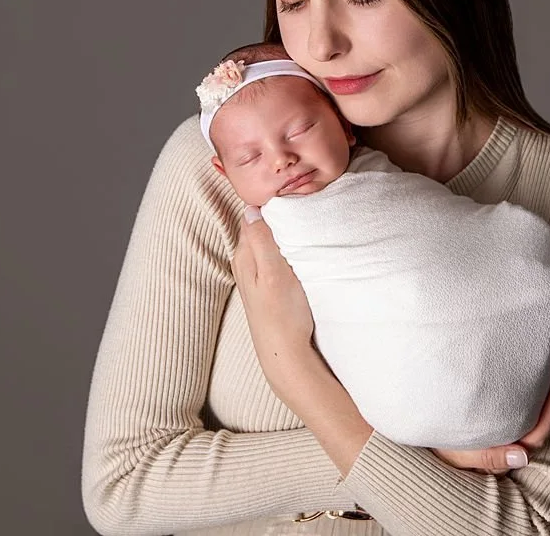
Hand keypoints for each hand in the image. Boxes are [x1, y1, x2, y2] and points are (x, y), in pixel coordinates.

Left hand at [230, 205, 317, 398]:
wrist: (286, 352)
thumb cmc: (282, 314)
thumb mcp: (273, 273)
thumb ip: (261, 240)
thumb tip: (252, 206)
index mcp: (244, 253)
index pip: (254, 213)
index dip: (273, 203)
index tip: (294, 197)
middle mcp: (245, 261)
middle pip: (261, 224)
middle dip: (280, 215)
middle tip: (305, 208)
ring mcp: (256, 273)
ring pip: (270, 239)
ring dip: (285, 232)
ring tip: (306, 226)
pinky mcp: (269, 283)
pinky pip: (276, 254)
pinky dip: (288, 247)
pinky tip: (301, 250)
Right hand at [431, 365, 549, 474]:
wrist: (416, 426)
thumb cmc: (435, 442)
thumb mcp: (456, 453)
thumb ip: (488, 457)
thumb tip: (524, 457)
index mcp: (501, 457)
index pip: (533, 439)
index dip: (549, 418)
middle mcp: (506, 447)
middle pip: (539, 427)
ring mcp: (502, 433)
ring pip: (533, 417)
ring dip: (547, 393)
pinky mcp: (496, 418)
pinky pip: (521, 408)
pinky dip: (533, 392)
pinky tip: (536, 375)